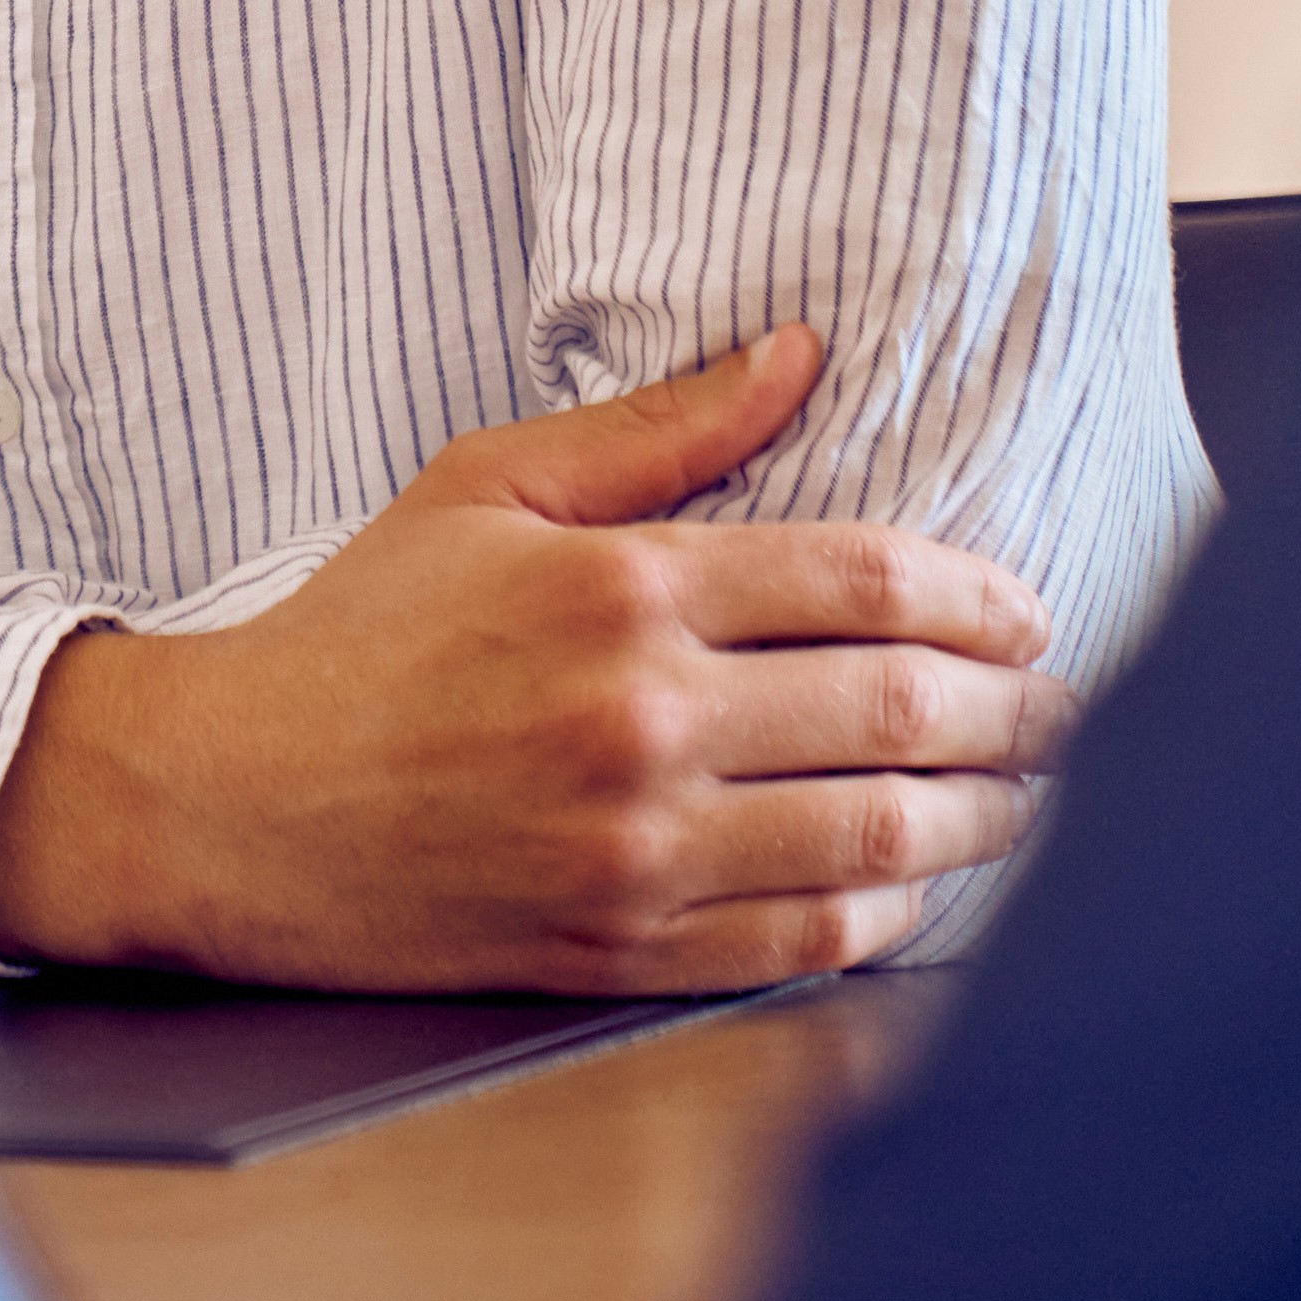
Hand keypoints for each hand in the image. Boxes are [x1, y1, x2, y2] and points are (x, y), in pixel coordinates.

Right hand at [0, 326, 1072, 990]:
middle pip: (898, 709)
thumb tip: (801, 353)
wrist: (232, 803)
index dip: (976, 596)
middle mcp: (640, 719)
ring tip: (1030, 794)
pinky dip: (893, 913)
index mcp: (618, 590)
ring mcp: (636, 846)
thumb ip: (659, 428)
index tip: (1029, 611)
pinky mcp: (621, 946)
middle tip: (1069, 706)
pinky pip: (810, 942)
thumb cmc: (357, 634)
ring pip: (879, 834)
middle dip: (1016, 709)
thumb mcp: (486, 486)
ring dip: (985, 815)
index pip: (861, 582)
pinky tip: (923, 881)